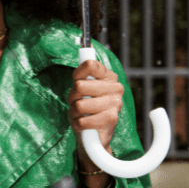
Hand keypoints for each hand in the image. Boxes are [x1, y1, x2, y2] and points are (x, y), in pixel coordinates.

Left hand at [68, 59, 123, 187]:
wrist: (93, 137)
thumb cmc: (84, 109)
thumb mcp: (80, 89)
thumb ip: (82, 73)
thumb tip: (85, 50)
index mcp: (108, 76)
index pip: (89, 64)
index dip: (76, 74)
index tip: (76, 83)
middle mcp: (116, 87)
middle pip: (79, 85)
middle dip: (72, 97)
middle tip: (78, 104)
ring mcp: (115, 103)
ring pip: (79, 104)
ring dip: (74, 112)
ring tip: (82, 115)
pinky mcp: (111, 119)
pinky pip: (82, 120)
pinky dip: (77, 124)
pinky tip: (85, 125)